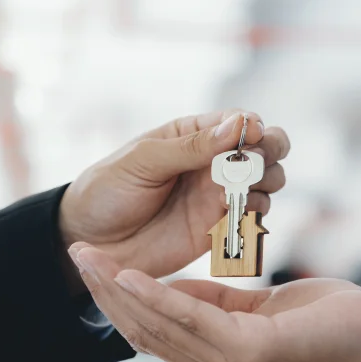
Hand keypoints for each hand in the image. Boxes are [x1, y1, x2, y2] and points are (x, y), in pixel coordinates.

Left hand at [59, 110, 288, 292]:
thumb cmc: (109, 190)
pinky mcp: (218, 227)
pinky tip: (231, 215)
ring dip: (265, 184)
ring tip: (236, 193)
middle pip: (265, 149)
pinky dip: (254, 214)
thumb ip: (192, 146)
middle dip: (269, 153)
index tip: (252, 137)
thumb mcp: (145, 160)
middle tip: (252, 167)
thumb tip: (239, 124)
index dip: (254, 127)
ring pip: (267, 182)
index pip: (240, 121)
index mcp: (193, 135)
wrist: (91, 241)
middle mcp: (213, 163)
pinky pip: (254, 217)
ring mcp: (218, 195)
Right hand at [72, 246, 360, 361]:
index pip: (153, 330)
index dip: (117, 300)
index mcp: (216, 357)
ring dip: (120, 290)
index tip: (93, 267)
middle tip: (76, 256)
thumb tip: (173, 288)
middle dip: (106, 293)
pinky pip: (192, 317)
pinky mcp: (250, 353)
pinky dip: (157, 295)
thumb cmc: (319, 315)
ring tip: (90, 260)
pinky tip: (131, 275)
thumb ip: (214, 303)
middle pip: (145, 329)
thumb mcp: (255, 305)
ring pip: (159, 323)